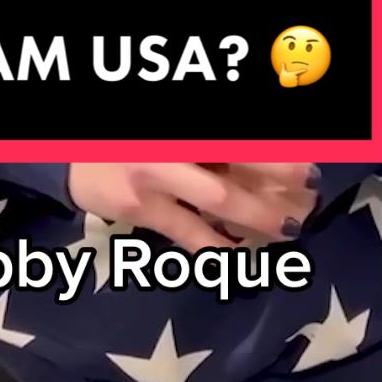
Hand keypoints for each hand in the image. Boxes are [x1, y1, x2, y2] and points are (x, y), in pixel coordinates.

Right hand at [67, 161, 316, 253]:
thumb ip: (213, 150)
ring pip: (219, 200)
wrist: (70, 155)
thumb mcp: (175, 136)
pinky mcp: (140, 207)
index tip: (310, 165)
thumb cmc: (135, 142)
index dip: (278, 153)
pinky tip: (239, 255)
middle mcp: (174, 144)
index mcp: (186, 126)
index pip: (241, 141)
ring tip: (287, 229)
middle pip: (238, 160)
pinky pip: (188, 232)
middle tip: (310, 193)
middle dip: (279, 177)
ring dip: (258, 216)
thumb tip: (274, 162)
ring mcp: (155, 174)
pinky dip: (216, 246)